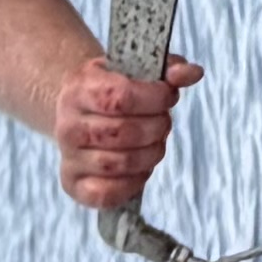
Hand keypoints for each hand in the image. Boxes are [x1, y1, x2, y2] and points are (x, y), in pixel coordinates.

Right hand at [56, 51, 197, 212]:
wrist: (78, 112)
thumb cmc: (112, 89)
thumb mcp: (135, 69)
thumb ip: (166, 68)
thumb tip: (193, 73)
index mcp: (79, 88)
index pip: (120, 97)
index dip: (155, 98)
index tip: (168, 96)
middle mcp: (67, 124)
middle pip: (123, 132)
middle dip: (157, 127)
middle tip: (163, 122)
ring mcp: (68, 157)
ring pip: (119, 164)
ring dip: (150, 154)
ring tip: (155, 142)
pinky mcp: (73, 184)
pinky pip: (106, 193)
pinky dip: (133, 182)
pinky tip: (141, 167)